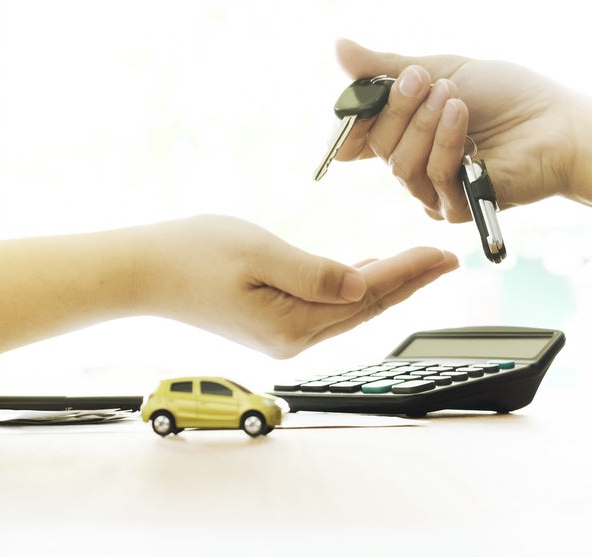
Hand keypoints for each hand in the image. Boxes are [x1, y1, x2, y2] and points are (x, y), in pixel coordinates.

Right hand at [132, 215, 458, 357]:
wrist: (143, 271)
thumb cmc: (193, 254)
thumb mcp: (258, 252)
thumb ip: (314, 272)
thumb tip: (361, 284)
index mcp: (293, 324)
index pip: (367, 295)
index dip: (409, 273)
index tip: (444, 255)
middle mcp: (293, 339)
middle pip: (365, 307)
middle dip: (409, 282)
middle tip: (447, 259)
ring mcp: (282, 335)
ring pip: (349, 309)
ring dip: (385, 286)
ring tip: (421, 266)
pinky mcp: (272, 324)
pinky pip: (326, 308)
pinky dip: (353, 288)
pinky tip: (367, 274)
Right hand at [334, 39, 591, 233]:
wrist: (558, 123)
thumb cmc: (506, 96)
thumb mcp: (443, 70)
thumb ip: (388, 67)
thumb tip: (339, 48)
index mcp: (405, 132)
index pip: (360, 134)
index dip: (353, 120)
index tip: (358, 97)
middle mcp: (414, 164)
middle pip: (379, 145)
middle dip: (398, 109)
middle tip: (421, 79)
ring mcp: (433, 189)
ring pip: (401, 165)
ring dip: (424, 124)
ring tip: (451, 94)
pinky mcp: (457, 208)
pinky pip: (434, 178)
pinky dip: (445, 143)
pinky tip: (461, 115)